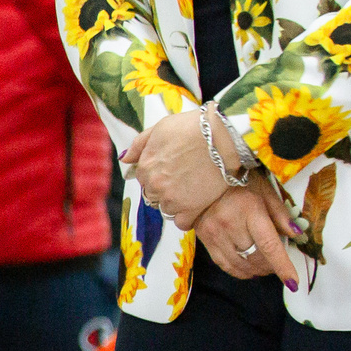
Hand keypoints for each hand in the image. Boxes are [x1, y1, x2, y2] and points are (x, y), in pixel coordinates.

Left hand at [124, 106, 239, 224]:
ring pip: (166, 208)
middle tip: (184, 178)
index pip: (144, 178)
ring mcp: (172, 199)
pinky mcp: (191, 209)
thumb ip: (140, 144)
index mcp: (145, 166)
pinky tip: (196, 206)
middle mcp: (155, 185)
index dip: (158, 173)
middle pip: (153, 194)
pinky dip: (187, 217)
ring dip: (176, 202)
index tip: (173, 168)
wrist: (225, 136)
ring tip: (192, 189)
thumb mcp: (161, 127)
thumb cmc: (194, 128)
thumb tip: (125, 159)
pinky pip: (182, 223)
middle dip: (165, 188)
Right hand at [188, 183, 302, 287]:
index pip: (269, 245)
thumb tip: (297, 234)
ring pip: (240, 265)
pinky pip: (224, 264)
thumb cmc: (239, 183)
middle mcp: (230, 225)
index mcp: (250, 210)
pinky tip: (249, 270)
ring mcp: (215, 234)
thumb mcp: (265, 191)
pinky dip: (239, 271)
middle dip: (271, 266)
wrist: (202, 181)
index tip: (293, 282)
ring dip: (257, 270)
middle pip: (256, 257)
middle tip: (278, 264)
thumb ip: (281, 214)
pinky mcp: (205, 240)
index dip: (282, 266)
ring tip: (265, 267)